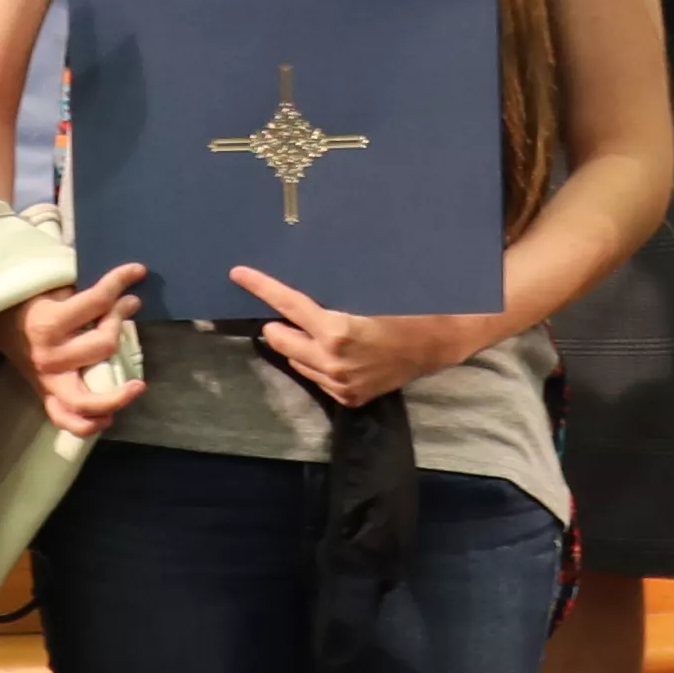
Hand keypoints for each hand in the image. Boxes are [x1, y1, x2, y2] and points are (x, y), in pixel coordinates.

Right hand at [16, 261, 150, 437]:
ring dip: (116, 396)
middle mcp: (48, 357)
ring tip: (137, 386)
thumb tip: (123, 288)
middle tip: (129, 304)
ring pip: (87, 400)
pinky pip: (66, 420)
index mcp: (47, 324)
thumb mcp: (52, 284)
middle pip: (103, 344)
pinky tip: (108, 418)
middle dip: (119, 319)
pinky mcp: (45, 395)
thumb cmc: (26, 297)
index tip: (136, 271)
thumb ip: (84, 290)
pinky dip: (88, 424)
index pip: (97, 302)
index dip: (121, 281)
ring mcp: (46, 381)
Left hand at [237, 272, 499, 406]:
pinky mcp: (347, 398)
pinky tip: (332, 353)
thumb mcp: (366, 295)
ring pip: (296, 361)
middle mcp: (332, 361)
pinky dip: (316, 363)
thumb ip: (330, 297)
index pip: (288, 304)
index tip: (238, 274)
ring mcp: (339, 384)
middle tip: (278, 314)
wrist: (435, 344)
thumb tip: (298, 288)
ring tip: (316, 333)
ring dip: (297, 345)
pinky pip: (316, 378)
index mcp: (336, 330)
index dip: (261, 286)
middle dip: (275, 325)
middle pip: (279, 340)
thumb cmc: (404, 309)